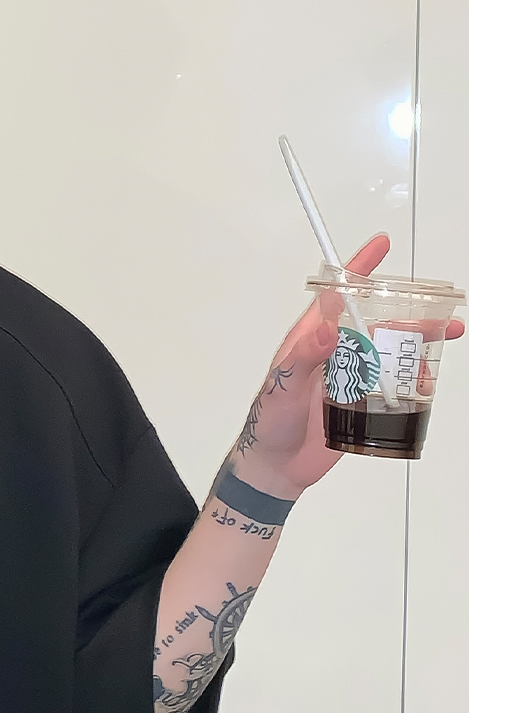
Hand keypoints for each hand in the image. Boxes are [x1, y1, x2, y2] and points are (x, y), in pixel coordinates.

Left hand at [230, 234, 466, 501]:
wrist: (276, 466)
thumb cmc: (269, 422)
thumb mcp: (281, 387)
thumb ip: (302, 358)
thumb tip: (325, 330)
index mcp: (312, 339)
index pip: (338, 295)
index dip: (359, 269)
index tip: (381, 246)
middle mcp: (334, 352)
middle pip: (378, 324)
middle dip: (410, 318)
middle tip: (442, 319)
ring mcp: (349, 376)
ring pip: (390, 353)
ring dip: (415, 351)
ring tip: (438, 352)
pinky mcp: (360, 401)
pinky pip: (392, 385)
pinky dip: (410, 383)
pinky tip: (420, 388)